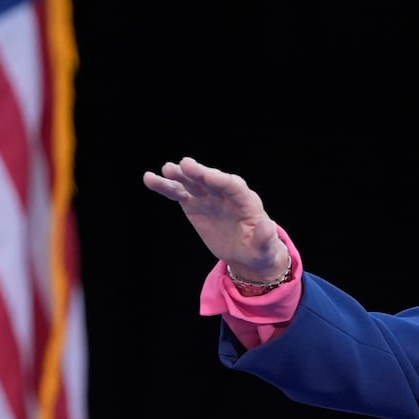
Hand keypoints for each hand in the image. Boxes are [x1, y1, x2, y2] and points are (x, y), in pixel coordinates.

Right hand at [143, 157, 284, 279]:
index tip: (208, 176)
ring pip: (192, 183)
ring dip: (179, 176)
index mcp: (247, 201)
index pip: (234, 186)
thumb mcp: (265, 247)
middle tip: (184, 165)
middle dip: (200, 173)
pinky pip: (178, 193)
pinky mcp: (194, 204)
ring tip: (166, 170)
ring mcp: (209, 197)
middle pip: (211, 180)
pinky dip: (165, 186)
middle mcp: (226, 194)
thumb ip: (265, 237)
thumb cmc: (259, 249)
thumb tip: (268, 227)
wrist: (246, 253)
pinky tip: (150, 179)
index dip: (221, 180)